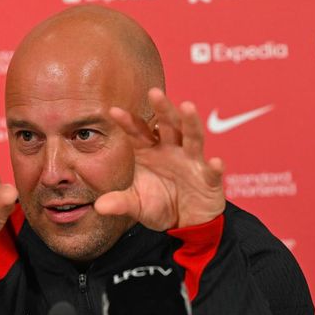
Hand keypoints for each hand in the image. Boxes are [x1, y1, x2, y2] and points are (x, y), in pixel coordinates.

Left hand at [94, 88, 224, 230]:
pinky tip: (215, 162)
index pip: (138, 132)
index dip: (128, 122)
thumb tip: (99, 206)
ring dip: (190, 122)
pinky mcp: (210, 179)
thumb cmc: (159, 204)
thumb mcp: (136, 205)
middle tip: (154, 92)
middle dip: (162, 109)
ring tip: (187, 107)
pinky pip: (212, 172)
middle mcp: (172, 150)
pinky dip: (215, 167)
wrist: (185, 222)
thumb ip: (120, 202)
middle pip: (168, 125)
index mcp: (150, 151)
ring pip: (193, 137)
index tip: (113, 111)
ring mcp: (193, 162)